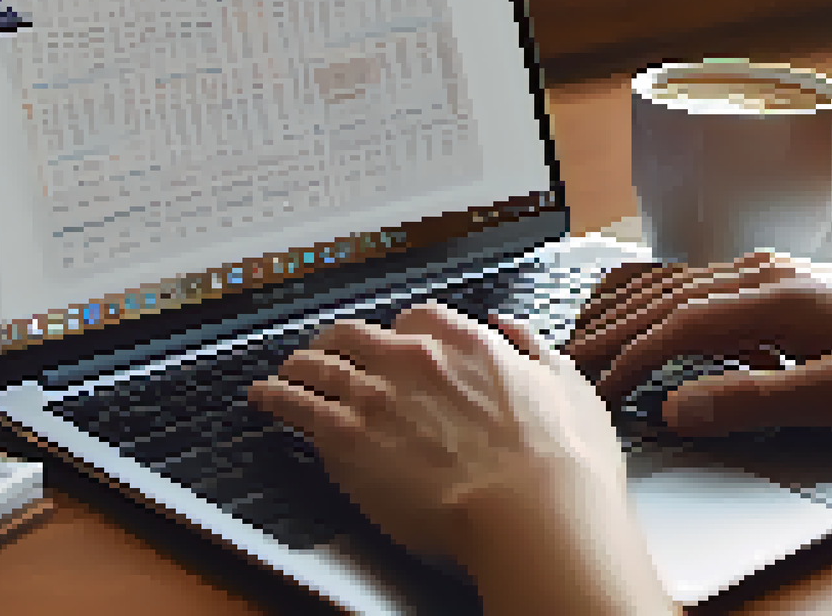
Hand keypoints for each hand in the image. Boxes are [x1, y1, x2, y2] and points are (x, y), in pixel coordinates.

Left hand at [247, 302, 625, 561]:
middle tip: (328, 352)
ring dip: (298, 364)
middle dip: (337, 341)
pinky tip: (263, 397)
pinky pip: (295, 405)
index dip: (402, 333)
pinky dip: (274, 396)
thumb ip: (533, 350)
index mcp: (466, 343)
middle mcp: (413, 358)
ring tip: (284, 371)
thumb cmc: (559, 463)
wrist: (531, 512)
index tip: (396, 345)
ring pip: (319, 363)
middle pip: (356, 334)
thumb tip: (510, 328)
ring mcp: (374, 395)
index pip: (416, 319)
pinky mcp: (345, 438)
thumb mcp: (568, 386)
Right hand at [565, 252, 831, 435]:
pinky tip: (658, 311)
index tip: (600, 391)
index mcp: (772, 298)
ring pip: (679, 281)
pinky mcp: (787, 283)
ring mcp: (775, 274)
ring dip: (630, 308)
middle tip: (567, 360)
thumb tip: (679, 407)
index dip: (630, 359)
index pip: (675, 325)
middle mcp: (765, 275)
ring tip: (592, 332)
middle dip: (611, 329)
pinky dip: (662, 297)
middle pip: (664, 294)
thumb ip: (756, 401)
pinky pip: (703, 282)